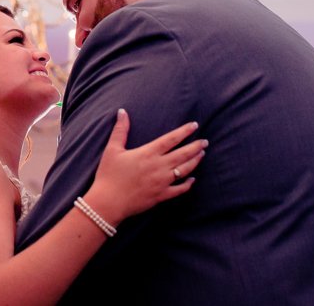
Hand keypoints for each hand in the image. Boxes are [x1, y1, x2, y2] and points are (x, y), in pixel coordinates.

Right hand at [85, 109, 206, 225]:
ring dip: (195, 161)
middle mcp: (159, 167)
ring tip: (202, 154)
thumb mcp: (112, 149)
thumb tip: (122, 111)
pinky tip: (193, 179)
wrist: (108, 202)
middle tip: (205, 141)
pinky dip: (188, 184)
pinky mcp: (161, 196)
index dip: (184, 131)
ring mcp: (162, 182)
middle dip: (196, 146)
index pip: (171, 139)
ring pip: (185, 170)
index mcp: (148, 153)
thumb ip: (120, 130)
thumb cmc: (109, 175)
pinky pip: (179, 190)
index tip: (195, 125)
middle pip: (183, 154)